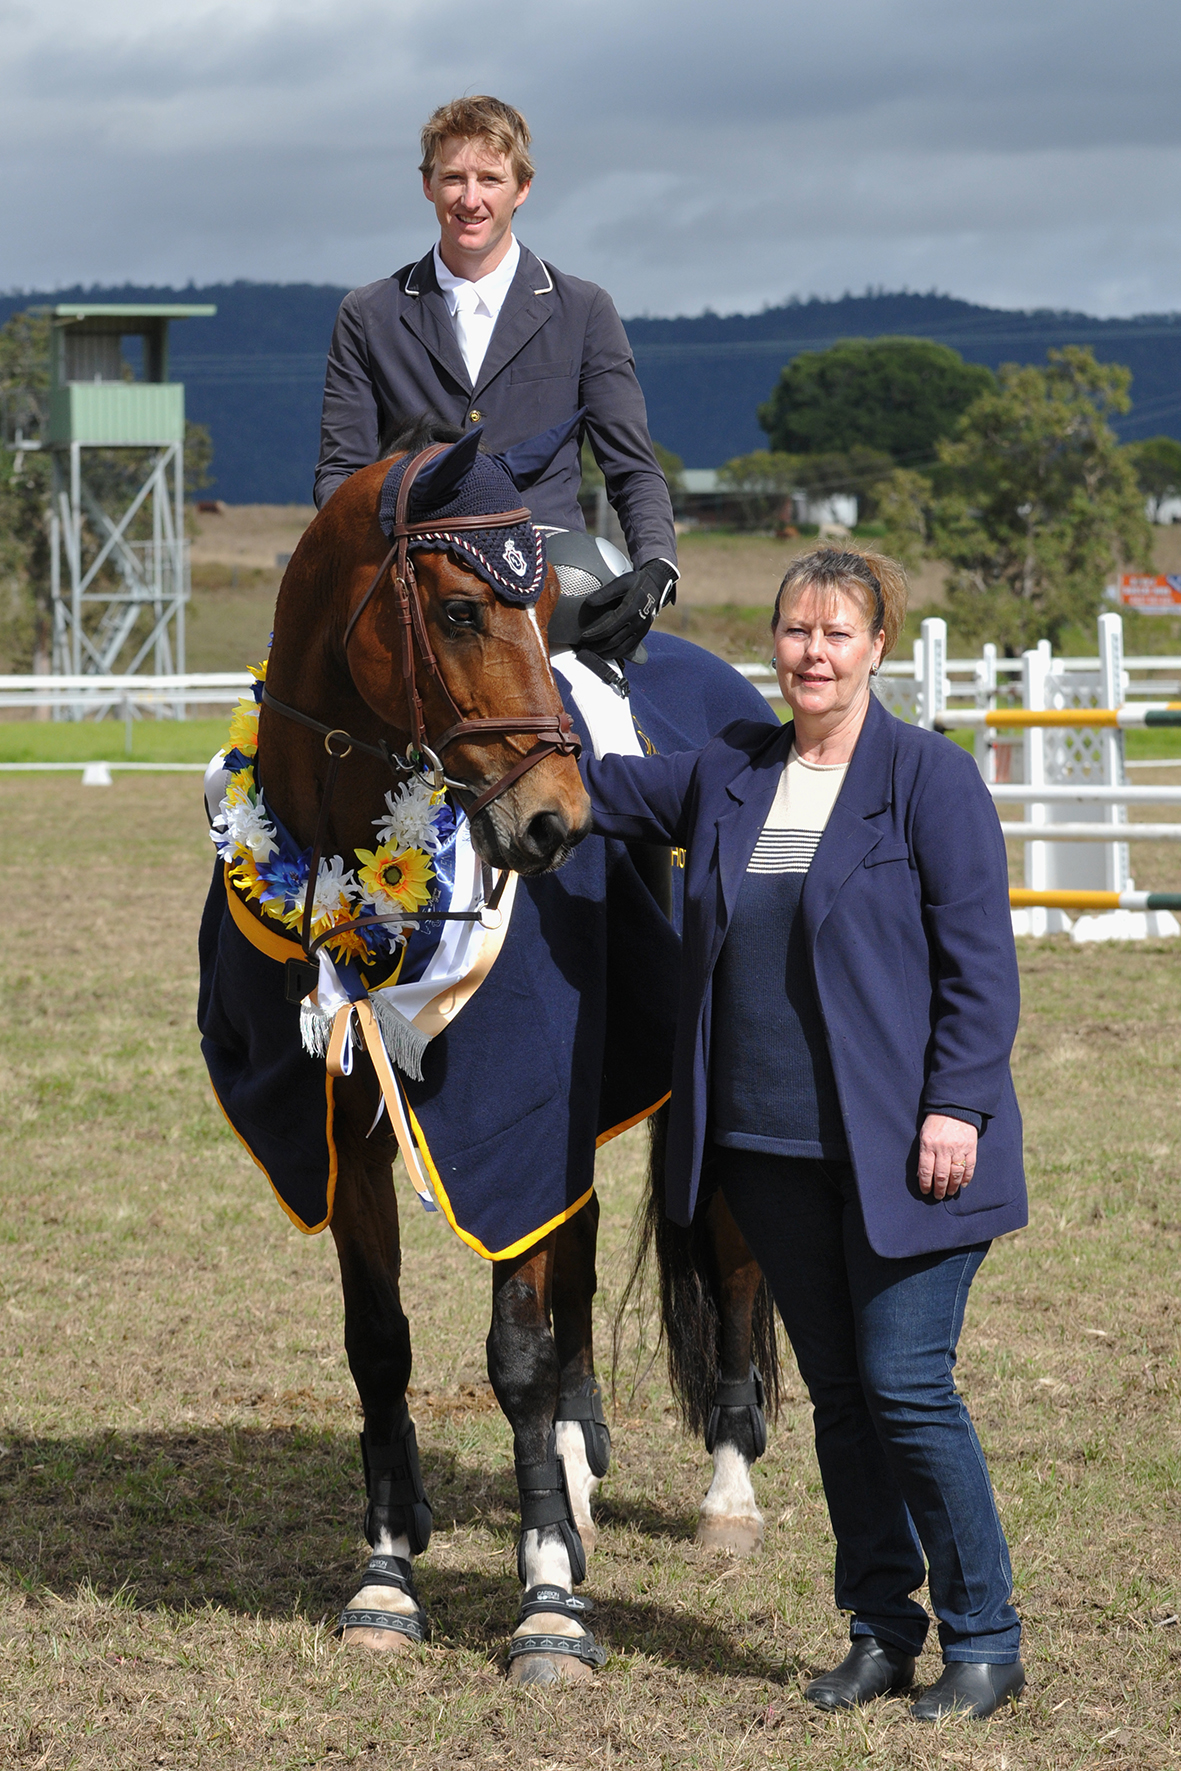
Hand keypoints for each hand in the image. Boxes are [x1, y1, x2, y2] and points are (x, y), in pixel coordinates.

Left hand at [547, 558, 677, 659]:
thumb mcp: (621, 582)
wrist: (656, 585)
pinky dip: (617, 653)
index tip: (583, 637)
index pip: (609, 628)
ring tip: (593, 652)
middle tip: (584, 647)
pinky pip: (629, 648)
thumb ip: (605, 593)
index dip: (594, 635)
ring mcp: (642, 630)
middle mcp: (637, 622)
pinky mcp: (643, 634)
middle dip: (597, 646)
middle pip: (614, 641)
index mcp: (630, 610)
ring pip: (622, 648)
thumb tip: (588, 602)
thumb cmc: (635, 582)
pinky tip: (607, 653)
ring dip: (606, 653)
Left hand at [917, 1114, 976, 1199]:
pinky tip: (963, 1185)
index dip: (925, 1184)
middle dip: (939, 1189)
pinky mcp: (971, 1148)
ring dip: (952, 1186)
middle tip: (938, 1196)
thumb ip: (923, 1154)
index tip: (926, 1191)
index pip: (926, 1170)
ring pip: (956, 1174)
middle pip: (941, 1176)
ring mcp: (958, 1149)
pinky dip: (966, 1178)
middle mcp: (943, 1149)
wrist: (955, 1107)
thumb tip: (922, 1174)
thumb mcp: (924, 1135)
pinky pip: (969, 1168)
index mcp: (929, 1145)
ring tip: (949, 1192)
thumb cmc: (936, 1121)